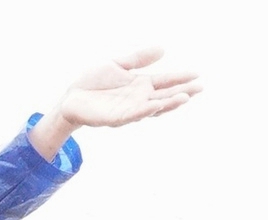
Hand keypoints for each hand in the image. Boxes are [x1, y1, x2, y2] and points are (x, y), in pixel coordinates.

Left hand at [56, 48, 199, 128]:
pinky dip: (144, 111)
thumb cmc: (93, 82)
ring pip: (152, 108)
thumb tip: (162, 49)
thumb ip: (138, 59)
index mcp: (141, 85)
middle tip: (200, 87)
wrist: (71, 97)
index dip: (181, 78)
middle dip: (182, 92)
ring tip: (184, 98)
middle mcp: (139, 99)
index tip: (197, 74)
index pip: (165, 81)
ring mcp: (129, 110)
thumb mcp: (117, 65)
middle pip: (165, 96)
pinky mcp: (115, 118)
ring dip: (168, 104)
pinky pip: (132, 115)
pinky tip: (154, 106)